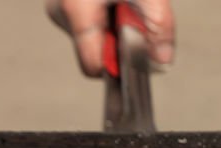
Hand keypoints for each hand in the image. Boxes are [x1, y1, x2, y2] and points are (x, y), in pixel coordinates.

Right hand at [47, 0, 174, 76]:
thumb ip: (160, 28)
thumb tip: (162, 62)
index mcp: (76, 10)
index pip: (93, 65)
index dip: (120, 66)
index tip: (138, 53)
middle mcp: (60, 12)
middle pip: (98, 53)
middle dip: (122, 42)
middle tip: (134, 12)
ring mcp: (58, 9)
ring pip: (97, 40)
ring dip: (118, 29)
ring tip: (125, 1)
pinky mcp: (64, 6)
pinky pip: (92, 26)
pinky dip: (110, 19)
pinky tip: (116, 1)